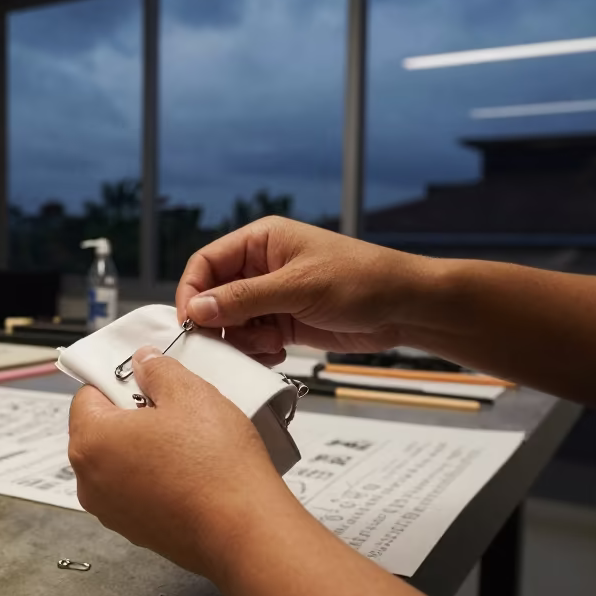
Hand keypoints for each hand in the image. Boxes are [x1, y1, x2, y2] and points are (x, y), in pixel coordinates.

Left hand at [67, 345, 295, 578]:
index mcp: (91, 441)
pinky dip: (155, 477)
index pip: (88, 395)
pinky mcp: (135, 531)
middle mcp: (90, 481)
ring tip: (187, 442)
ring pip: (120, 462)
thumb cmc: (215, 466)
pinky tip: (190, 471)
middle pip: (102, 431)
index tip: (146, 380)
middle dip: (133, 415)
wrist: (244, 530)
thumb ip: (158, 370)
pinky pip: (137, 490)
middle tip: (173, 409)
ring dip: (145, 447)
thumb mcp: (189, 394)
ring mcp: (111, 511)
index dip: (119, 382)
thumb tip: (144, 362)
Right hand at [175, 216, 432, 363]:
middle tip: (229, 344)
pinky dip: (257, 352)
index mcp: (260, 241)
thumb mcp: (298, 287)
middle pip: (214, 297)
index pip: (206, 263)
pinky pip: (253, 339)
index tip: (191, 322)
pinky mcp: (284, 322)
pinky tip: (277, 354)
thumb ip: (245, 298)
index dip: (193, 292)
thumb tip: (198, 308)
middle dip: (219, 323)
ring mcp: (272, 296)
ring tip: (269, 346)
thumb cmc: (362, 279)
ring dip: (242, 341)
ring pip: (232, 323)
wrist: (405, 307)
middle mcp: (261, 267)